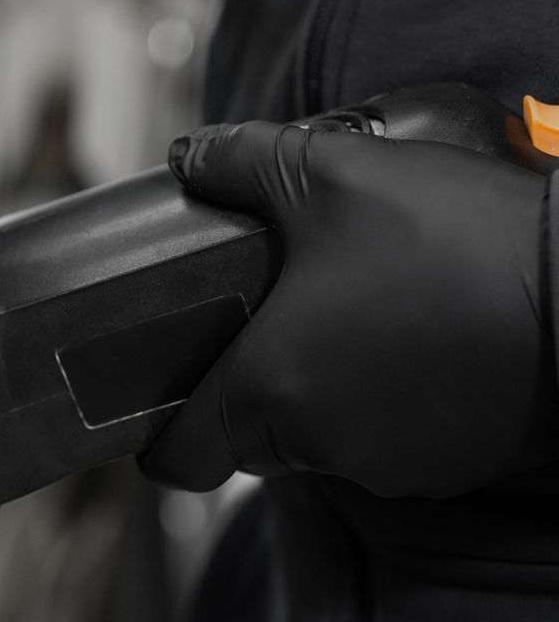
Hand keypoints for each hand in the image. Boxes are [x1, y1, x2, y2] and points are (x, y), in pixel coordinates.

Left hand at [142, 120, 556, 497]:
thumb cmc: (457, 240)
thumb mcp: (330, 173)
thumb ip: (242, 163)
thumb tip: (191, 157)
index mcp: (273, 392)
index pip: (184, 457)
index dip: (163, 438)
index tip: (163, 407)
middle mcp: (328, 445)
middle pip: (254, 437)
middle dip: (255, 383)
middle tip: (274, 313)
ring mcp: (398, 464)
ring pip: (327, 436)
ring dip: (329, 385)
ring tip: (358, 307)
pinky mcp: (459, 462)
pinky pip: (397, 437)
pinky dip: (392, 396)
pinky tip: (415, 330)